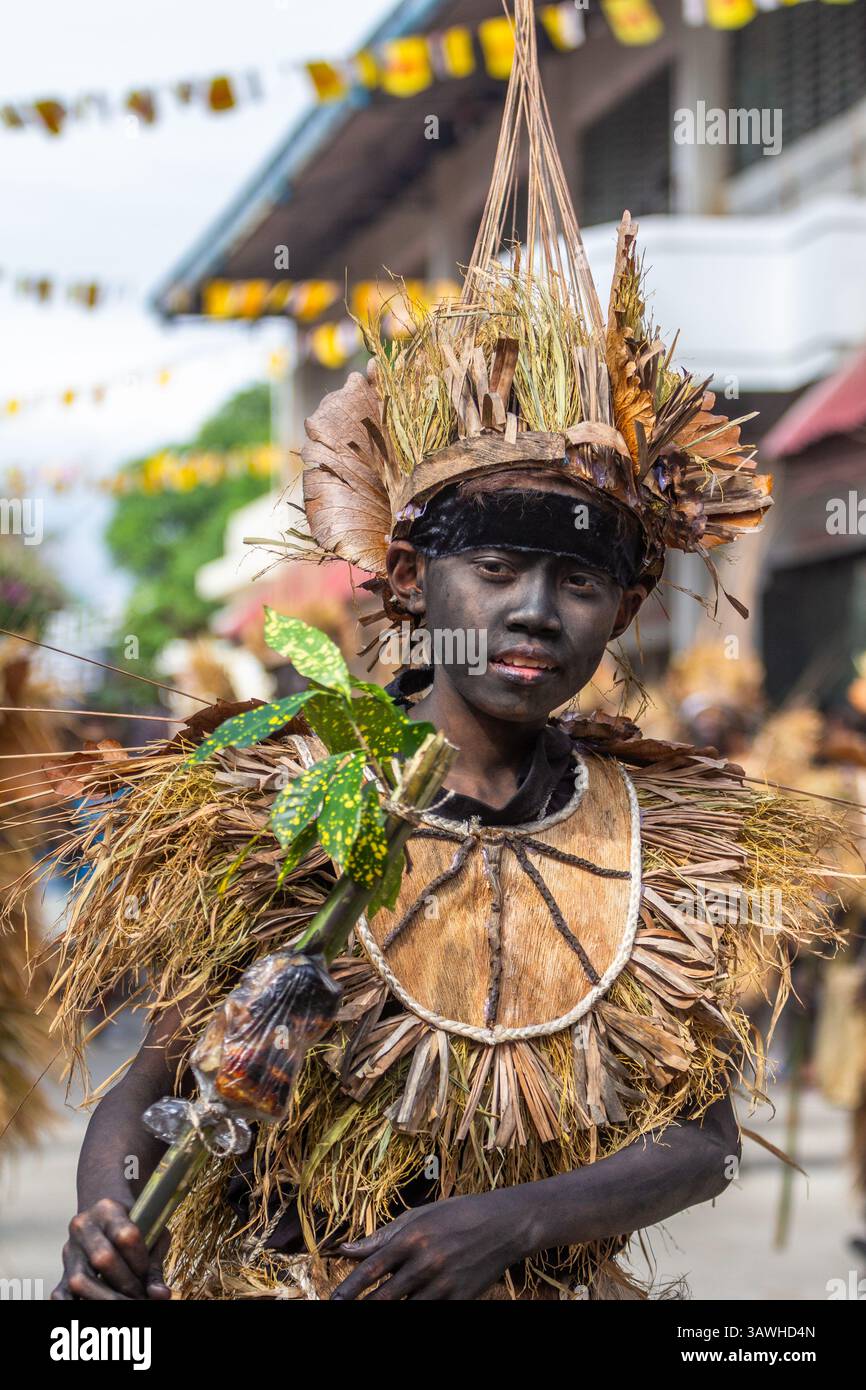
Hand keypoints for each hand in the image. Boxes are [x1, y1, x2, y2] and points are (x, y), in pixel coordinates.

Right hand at [53, 1198, 170, 1300]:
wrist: (104, 1210)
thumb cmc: (135, 1222)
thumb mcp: (152, 1232)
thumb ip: (155, 1265)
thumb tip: (160, 1295)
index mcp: (108, 1209)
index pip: (125, 1235)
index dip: (140, 1261)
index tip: (148, 1274)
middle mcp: (83, 1227)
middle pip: (102, 1259)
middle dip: (125, 1285)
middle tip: (141, 1297)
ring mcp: (70, 1250)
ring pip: (79, 1280)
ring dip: (105, 1299)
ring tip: (126, 1303)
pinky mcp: (62, 1271)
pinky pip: (60, 1294)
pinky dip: (73, 1306)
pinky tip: (95, 1309)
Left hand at [330, 1192, 527, 1299]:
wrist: (505, 1225)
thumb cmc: (459, 1214)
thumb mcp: (420, 1216)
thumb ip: (383, 1236)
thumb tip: (348, 1250)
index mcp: (412, 1238)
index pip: (371, 1270)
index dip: (348, 1289)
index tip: (333, 1300)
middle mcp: (425, 1263)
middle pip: (383, 1298)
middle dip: (362, 1307)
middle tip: (343, 1310)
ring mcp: (444, 1285)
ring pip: (405, 1309)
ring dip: (387, 1311)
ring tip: (375, 1307)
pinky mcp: (460, 1300)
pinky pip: (430, 1313)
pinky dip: (416, 1310)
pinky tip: (407, 1306)